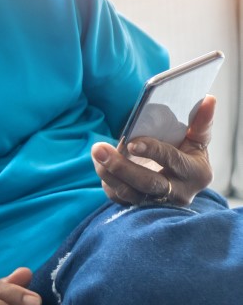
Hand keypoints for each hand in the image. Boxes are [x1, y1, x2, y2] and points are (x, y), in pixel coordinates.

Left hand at [92, 95, 213, 206]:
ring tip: (96, 153)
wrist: (181, 180)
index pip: (172, 160)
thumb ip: (201, 122)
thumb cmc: (188, 153)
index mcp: (197, 173)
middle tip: (99, 148)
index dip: (152, 151)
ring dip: (109, 173)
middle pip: (148, 183)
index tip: (131, 143)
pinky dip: (108, 181)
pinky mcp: (141, 205)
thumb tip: (208, 99)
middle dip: (122, 167)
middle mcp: (179, 192)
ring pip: (130, 193)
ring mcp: (159, 202)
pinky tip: (99, 164)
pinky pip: (120, 198)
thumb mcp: (197, 140)